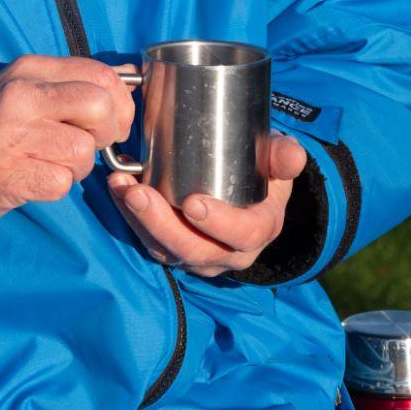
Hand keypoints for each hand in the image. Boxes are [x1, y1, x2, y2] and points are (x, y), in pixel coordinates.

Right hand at [0, 55, 135, 229]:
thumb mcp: (25, 89)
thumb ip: (74, 81)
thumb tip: (132, 74)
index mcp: (30, 70)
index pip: (102, 74)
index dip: (122, 104)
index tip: (112, 123)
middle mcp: (22, 96)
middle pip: (100, 106)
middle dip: (107, 133)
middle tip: (89, 145)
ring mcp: (12, 134)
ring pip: (84, 150)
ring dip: (77, 167)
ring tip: (51, 164)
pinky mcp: (8, 174)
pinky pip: (62, 182)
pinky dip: (56, 186)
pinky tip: (35, 179)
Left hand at [107, 135, 307, 277]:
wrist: (248, 189)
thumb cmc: (263, 171)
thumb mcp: (278, 161)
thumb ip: (285, 156)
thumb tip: (293, 155)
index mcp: (258, 231)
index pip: (242, 236)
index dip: (219, 224)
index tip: (193, 203)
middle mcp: (227, 253)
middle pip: (194, 250)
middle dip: (163, 224)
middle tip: (138, 194)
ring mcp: (197, 254)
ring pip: (166, 249)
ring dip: (139, 220)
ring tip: (121, 188)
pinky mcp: (173, 248)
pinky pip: (150, 240)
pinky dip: (130, 217)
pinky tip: (117, 188)